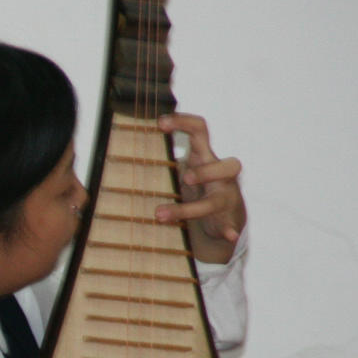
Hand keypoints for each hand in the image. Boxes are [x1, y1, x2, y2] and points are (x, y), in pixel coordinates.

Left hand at [154, 113, 245, 264]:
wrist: (224, 214)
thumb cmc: (199, 186)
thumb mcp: (184, 167)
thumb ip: (164, 156)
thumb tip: (126, 144)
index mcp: (206, 157)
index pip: (201, 130)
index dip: (184, 122)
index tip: (160, 123)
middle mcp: (221, 176)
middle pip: (228, 165)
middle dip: (206, 171)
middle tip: (184, 178)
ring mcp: (226, 198)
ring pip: (216, 200)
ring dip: (190, 208)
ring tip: (159, 214)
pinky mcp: (228, 220)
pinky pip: (231, 226)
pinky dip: (229, 230)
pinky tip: (228, 235)